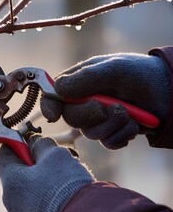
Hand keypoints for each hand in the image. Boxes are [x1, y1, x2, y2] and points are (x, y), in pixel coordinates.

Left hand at [0, 135, 93, 211]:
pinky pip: (41, 200)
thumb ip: (40, 144)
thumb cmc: (66, 186)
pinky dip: (52, 192)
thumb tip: (34, 141)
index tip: (32, 139)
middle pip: (20, 171)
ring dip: (48, 176)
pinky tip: (68, 190)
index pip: (5, 154)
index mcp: (10, 181)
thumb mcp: (54, 155)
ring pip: (32, 186)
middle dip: (38, 160)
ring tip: (68, 174)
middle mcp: (12, 200)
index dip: (18, 142)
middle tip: (56, 157)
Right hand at [41, 53, 169, 148]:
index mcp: (77, 84)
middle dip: (90, 114)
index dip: (49, 106)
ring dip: (112, 124)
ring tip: (128, 113)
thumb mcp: (112, 69)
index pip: (53, 97)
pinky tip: (133, 125)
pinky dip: (122, 134)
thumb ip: (85, 78)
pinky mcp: (111, 133)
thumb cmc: (138, 73)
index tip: (53, 115)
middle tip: (109, 106)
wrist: (167, 91)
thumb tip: (58, 89)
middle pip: (70, 118)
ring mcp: (97, 120)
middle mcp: (83, 103)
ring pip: (90, 133)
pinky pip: (108, 143)